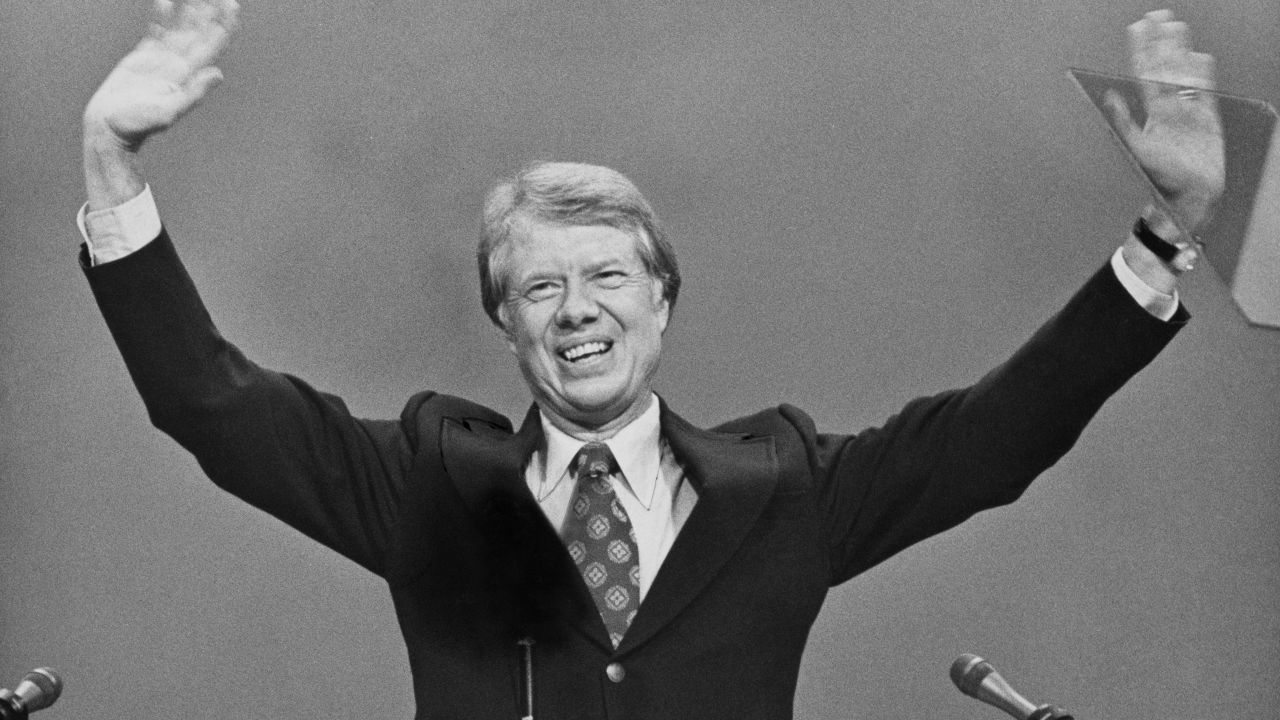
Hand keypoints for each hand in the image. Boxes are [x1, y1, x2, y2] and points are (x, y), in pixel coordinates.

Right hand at [83, 0, 238, 151]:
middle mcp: (179, 64)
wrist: (109, 127)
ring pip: (181, 29)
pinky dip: (162, 16)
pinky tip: (166, 1)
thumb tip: (218, 74)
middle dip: (211, 13)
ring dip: (191, 11)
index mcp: (188, 74)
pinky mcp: (142, 58)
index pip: (212, 44)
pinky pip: (157, 31)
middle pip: (201, 32)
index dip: (224, 25)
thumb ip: (194, 93)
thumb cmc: (137, 125)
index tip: (232, 5)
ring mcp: (161, 60)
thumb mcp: (168, 111)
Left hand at [1104, 10, 1223, 231]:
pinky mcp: (1208, 119)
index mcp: (1151, 113)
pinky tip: (1197, 57)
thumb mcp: (1137, 149)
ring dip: (1180, 51)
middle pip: (1165, 67)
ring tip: (1175, 27)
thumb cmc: (1161, 178)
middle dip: (1162, 42)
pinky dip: (1202, 74)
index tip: (1139, 28)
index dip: (1142, 51)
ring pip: (1185, 73)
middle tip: (1158, 16)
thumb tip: (1108, 96)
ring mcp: (1189, 111)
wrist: (1190, 196)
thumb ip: (1123, 121)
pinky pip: (1205, 91)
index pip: (1145, 74)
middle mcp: (1169, 108)